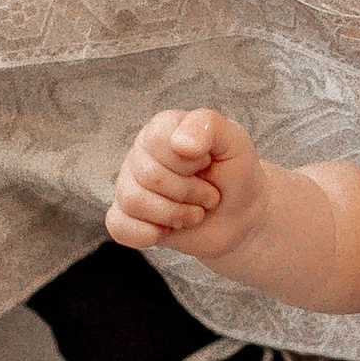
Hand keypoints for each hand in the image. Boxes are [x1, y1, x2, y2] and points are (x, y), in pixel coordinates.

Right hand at [108, 108, 264, 257]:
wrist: (241, 215)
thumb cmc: (235, 174)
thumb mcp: (235, 142)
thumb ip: (209, 126)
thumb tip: (180, 145)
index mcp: (162, 129)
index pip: (157, 141)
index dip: (189, 162)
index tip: (208, 163)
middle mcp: (140, 154)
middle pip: (149, 176)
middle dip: (189, 192)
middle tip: (208, 195)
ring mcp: (130, 185)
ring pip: (133, 202)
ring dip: (175, 215)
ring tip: (195, 213)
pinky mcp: (128, 217)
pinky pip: (119, 226)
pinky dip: (146, 234)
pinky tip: (167, 231)